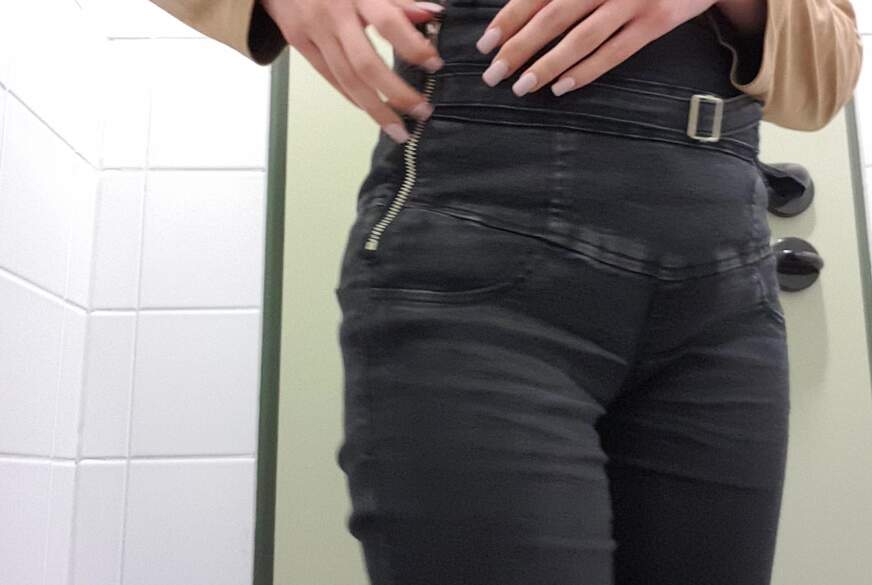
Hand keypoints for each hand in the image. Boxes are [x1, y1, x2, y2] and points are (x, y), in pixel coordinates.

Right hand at [261, 0, 446, 142]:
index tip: (434, 64)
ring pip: (347, 79)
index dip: (412, 46)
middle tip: (422, 111)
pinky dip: (352, 97)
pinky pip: (329, 77)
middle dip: (397, 93)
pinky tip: (372, 111)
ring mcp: (314, 30)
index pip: (388, 23)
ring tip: (400, 129)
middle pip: (366, 63)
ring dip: (376, 108)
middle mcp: (334, 14)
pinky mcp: (298, 42)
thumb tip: (433, 15)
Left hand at [474, 0, 716, 96]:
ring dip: (548, 65)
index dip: (509, 19)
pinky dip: (587, 71)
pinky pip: (616, 51)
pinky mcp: (658, 20)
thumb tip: (521, 11)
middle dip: (519, 48)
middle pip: (553, 17)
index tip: (486, 44)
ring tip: (521, 87)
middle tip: (493, 74)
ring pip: (581, 38)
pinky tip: (561, 88)